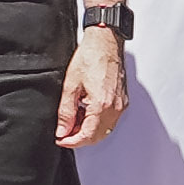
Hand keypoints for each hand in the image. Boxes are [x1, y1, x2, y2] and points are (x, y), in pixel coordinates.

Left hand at [57, 26, 128, 148]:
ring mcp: (120, 104)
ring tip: (72, 121)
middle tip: (64, 133)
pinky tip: (85, 113)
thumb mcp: (70, 86)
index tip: (61, 140)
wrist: (105, 42)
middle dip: (79, 139)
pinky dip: (97, 122)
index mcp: (102, 105)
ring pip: (105, 129)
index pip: (87, 135)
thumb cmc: (90, 57)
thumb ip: (66, 112)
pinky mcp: (122, 100)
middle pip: (98, 136)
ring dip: (88, 131)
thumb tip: (62, 130)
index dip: (71, 142)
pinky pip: (110, 119)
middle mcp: (115, 107)